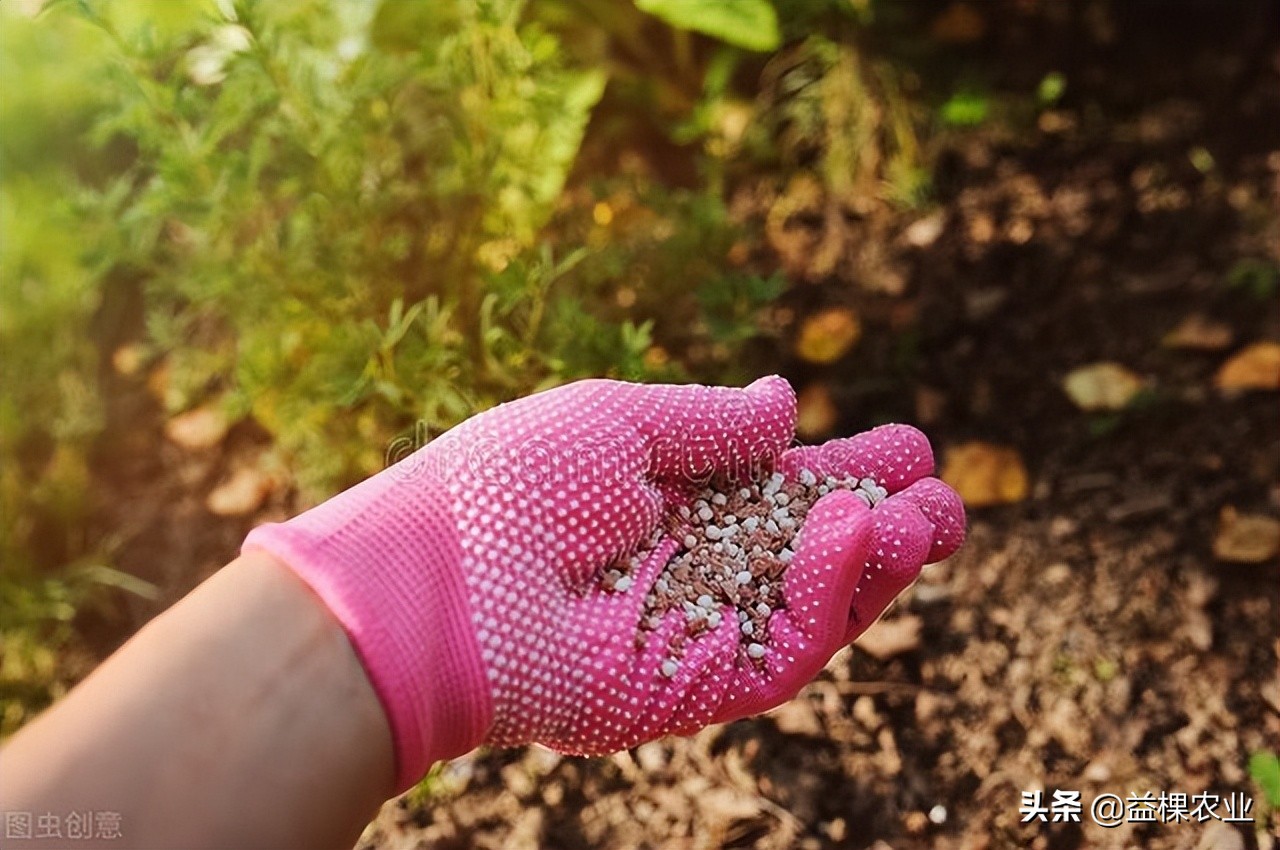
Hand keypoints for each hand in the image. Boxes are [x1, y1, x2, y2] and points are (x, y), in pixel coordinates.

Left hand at [244, 377, 963, 789]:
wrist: (435, 582)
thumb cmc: (508, 483)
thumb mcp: (616, 419)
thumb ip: (708, 422)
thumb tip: (786, 400)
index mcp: (674, 500)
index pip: (779, 489)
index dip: (844, 469)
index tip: (907, 444)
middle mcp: (696, 566)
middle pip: (811, 552)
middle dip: (884, 523)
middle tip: (943, 492)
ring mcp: (701, 629)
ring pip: (814, 603)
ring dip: (880, 560)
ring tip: (933, 514)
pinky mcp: (699, 684)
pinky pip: (786, 643)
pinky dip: (831, 593)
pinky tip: (864, 535)